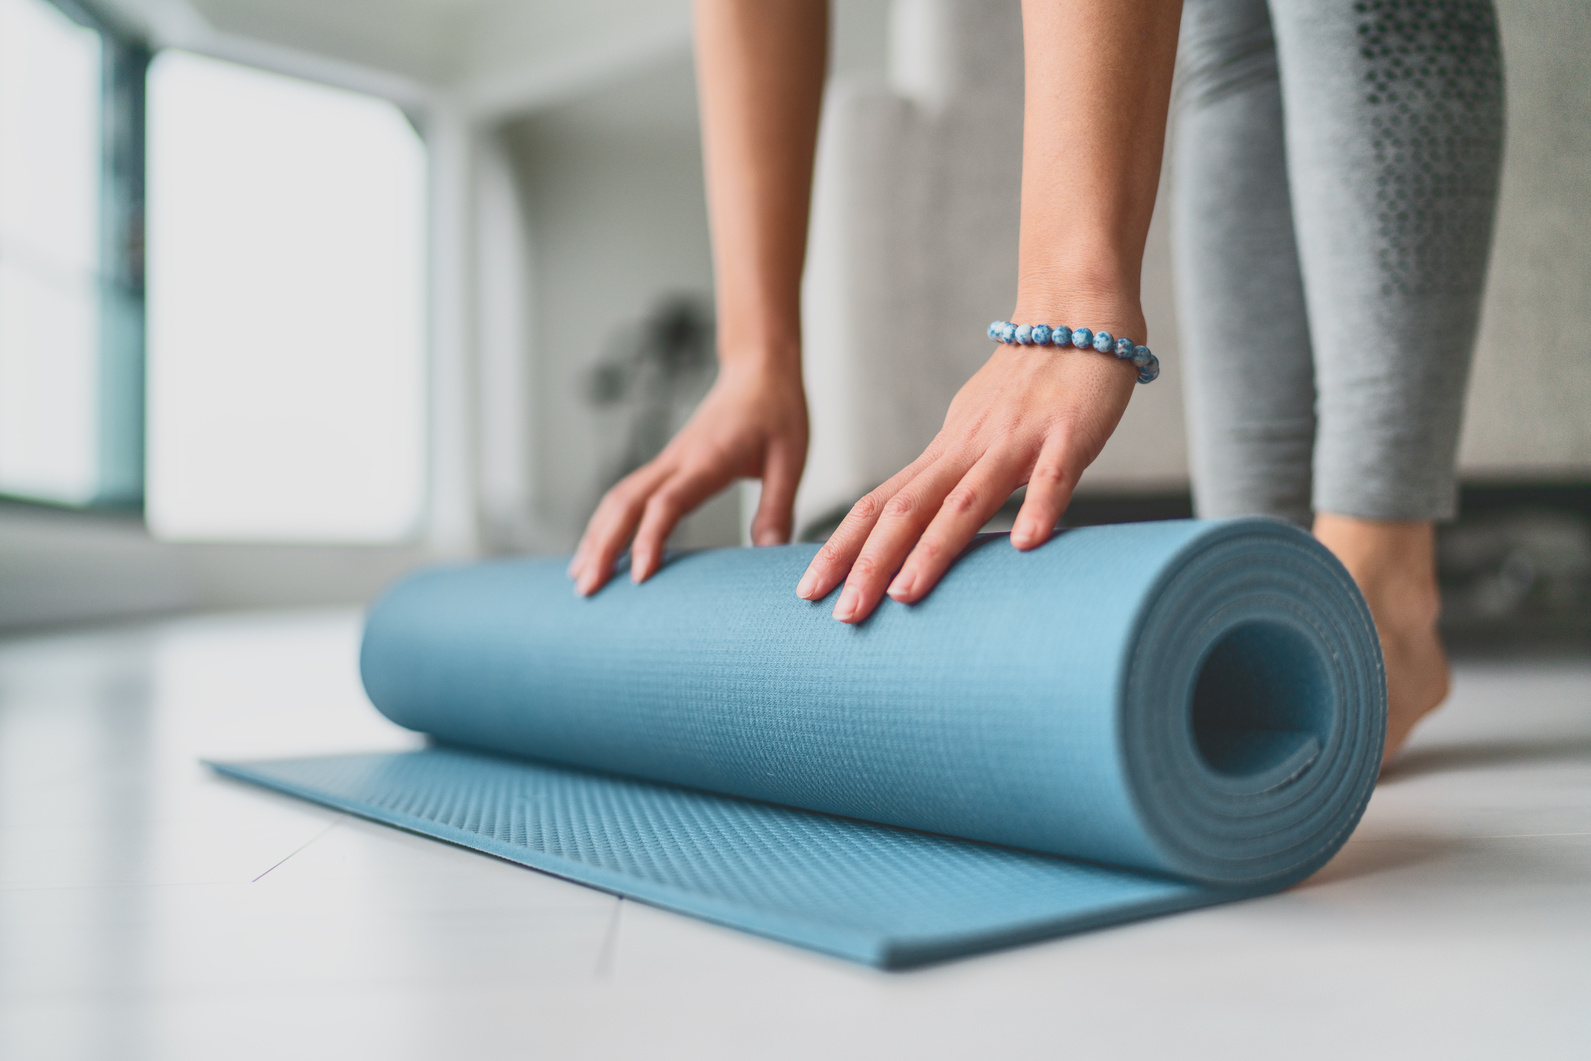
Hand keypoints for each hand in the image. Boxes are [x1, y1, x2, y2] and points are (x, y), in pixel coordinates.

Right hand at [570, 362, 808, 594]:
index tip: (639, 576)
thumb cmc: (777, 411)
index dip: (650, 539)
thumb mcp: (791, 460)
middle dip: (603, 546)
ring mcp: (667, 460)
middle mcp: (678, 459)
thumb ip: (777, 508)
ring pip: (618, 498)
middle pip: (626, 503)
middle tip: (587, 590)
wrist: (759, 370)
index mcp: (708, 459)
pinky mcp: (666, 464)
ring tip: (580, 578)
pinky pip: (627, 494)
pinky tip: (597, 548)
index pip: (668, 502)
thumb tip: (768, 554)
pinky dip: (606, 522)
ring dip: (596, 537)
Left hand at [795, 340, 1135, 621]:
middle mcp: (968, 447)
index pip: (879, 505)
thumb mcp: (974, 432)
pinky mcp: (1068, 434)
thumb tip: (914, 524)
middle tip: (842, 614)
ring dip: (933, 548)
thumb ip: (948, 477)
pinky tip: (1025, 544)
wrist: (1077, 314)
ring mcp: (1016, 440)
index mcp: (943, 451)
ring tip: (904, 594)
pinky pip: (1052, 475)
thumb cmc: (1026, 383)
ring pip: (967, 499)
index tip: (808, 592)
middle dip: (869, 563)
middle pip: (906, 509)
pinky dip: (1038, 507)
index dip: (842, 547)